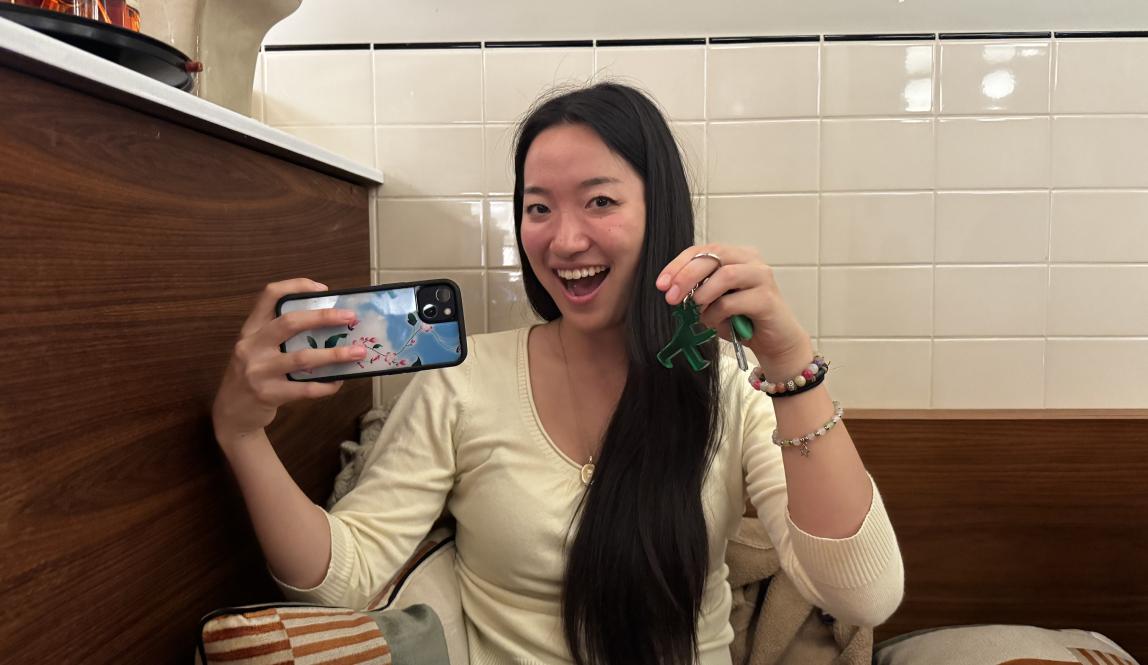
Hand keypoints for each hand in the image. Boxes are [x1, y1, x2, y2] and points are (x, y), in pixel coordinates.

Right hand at [211, 279, 365, 444]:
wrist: (230, 414)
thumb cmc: (252, 375)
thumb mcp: (256, 348)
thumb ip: (280, 335)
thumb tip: (329, 323)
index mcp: (250, 329)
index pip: (269, 295)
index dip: (296, 286)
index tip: (323, 289)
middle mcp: (251, 346)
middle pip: (290, 322)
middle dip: (324, 317)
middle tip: (350, 317)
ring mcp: (258, 371)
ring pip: (303, 358)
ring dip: (335, 354)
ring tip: (358, 352)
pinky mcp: (268, 394)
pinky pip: (306, 388)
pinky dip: (327, 385)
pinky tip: (339, 381)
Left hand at [656, 244, 811, 369]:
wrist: (775, 343)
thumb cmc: (742, 321)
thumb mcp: (713, 301)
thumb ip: (697, 290)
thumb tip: (670, 289)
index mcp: (736, 255)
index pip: (702, 250)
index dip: (678, 265)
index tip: (661, 284)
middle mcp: (751, 260)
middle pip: (713, 256)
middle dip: (685, 276)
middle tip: (670, 297)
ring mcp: (761, 277)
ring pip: (724, 275)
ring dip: (702, 294)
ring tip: (694, 311)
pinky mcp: (767, 299)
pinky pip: (732, 302)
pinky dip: (715, 314)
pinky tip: (712, 323)